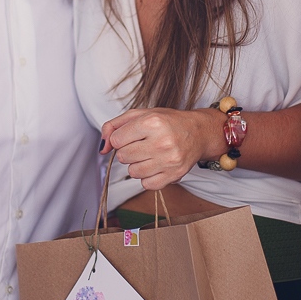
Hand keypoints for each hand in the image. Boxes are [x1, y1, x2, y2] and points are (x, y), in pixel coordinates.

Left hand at [100, 108, 226, 189]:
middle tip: (142, 144)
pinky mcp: (175, 175)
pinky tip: (156, 166)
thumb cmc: (167, 122)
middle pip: (123, 157)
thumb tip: (102, 149)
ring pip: (132, 172)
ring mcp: (169, 160)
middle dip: (128, 151)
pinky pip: (146, 184)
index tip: (132, 135)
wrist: (198, 133)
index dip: (121, 138)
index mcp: (152, 122)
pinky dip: (147, 177)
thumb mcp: (140, 114)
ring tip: (149, 155)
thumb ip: (114, 126)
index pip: (117, 139)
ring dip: (137, 165)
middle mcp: (162, 141)